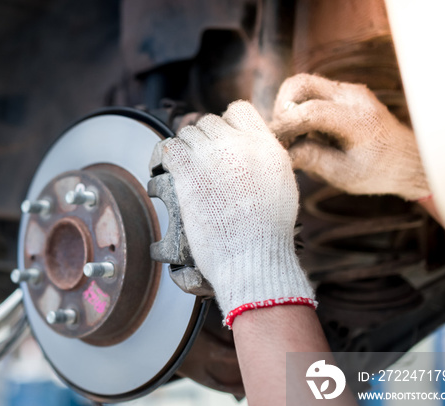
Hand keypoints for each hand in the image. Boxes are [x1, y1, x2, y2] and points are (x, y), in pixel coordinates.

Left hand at [155, 101, 314, 326]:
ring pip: (187, 134)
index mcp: (266, 145)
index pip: (239, 110)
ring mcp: (212, 156)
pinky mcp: (188, 173)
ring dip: (184, 150)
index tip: (222, 142)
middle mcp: (238, 143)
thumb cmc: (268, 233)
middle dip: (204, 141)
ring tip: (184, 171)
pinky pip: (168, 148)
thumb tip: (251, 151)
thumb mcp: (281, 186)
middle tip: (201, 163)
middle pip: (210, 122)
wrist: (251, 256)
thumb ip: (266, 160)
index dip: (227, 124)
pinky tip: (163, 170)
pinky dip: (163, 157)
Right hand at [270, 74, 429, 200]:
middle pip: (301, 84)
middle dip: (281, 107)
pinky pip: (311, 90)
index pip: (311, 111)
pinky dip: (297, 107)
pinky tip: (303, 131)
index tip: (272, 142)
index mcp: (359, 120)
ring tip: (291, 134)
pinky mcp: (344, 92)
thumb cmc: (377, 172)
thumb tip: (282, 152)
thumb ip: (312, 159)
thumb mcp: (343, 175)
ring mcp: (349, 90)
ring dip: (287, 106)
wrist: (405, 160)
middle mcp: (354, 97)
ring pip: (303, 83)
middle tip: (280, 134)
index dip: (285, 125)